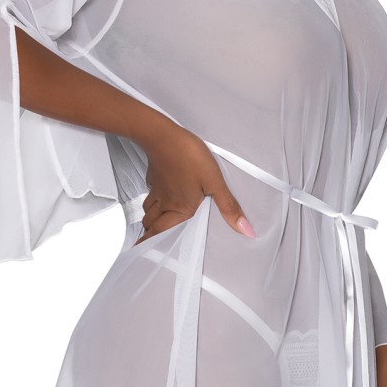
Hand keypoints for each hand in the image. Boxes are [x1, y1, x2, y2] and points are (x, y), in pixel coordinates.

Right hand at [132, 125, 255, 244]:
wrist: (162, 135)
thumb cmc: (188, 157)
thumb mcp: (214, 182)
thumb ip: (228, 206)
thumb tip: (245, 230)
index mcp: (180, 208)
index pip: (161, 232)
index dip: (149, 244)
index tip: (140, 251)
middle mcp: (165, 202)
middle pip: (151, 223)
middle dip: (148, 234)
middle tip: (146, 241)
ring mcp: (157, 188)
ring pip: (148, 209)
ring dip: (150, 218)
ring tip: (152, 223)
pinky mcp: (154, 175)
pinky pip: (150, 191)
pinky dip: (151, 197)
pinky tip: (157, 193)